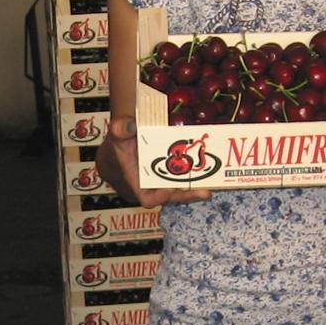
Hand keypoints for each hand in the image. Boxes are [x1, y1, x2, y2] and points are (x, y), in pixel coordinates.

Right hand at [97, 116, 212, 206]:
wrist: (116, 154)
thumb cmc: (116, 147)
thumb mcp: (116, 135)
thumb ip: (119, 129)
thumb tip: (128, 125)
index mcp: (135, 182)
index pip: (147, 199)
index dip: (160, 198)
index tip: (171, 189)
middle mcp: (149, 188)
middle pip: (169, 199)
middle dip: (186, 196)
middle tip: (205, 192)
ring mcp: (160, 185)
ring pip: (177, 193)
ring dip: (193, 191)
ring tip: (209, 187)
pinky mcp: (167, 179)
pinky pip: (181, 184)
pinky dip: (192, 181)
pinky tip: (206, 174)